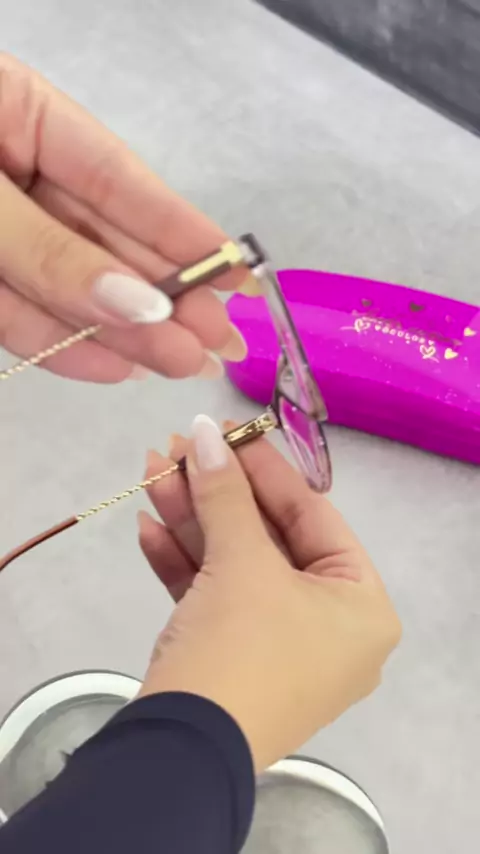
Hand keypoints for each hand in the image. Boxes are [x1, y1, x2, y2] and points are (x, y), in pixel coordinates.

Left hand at [0, 54, 248, 382]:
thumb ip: (49, 250)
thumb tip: (141, 302)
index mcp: (21, 114)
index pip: (120, 179)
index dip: (183, 233)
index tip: (239, 278)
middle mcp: (15, 175)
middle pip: (103, 242)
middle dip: (162, 298)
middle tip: (218, 345)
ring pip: (67, 286)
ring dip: (123, 331)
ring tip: (179, 364)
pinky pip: (18, 314)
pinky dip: (60, 344)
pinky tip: (114, 367)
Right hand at [138, 417, 400, 771]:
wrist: (181, 755)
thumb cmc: (242, 648)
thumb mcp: (240, 563)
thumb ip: (225, 493)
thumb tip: (204, 433)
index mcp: (360, 606)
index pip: (313, 516)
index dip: (266, 468)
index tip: (228, 430)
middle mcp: (330, 626)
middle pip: (268, 538)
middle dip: (217, 493)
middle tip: (177, 448)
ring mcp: (280, 645)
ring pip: (234, 565)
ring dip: (192, 520)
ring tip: (151, 472)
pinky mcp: (235, 658)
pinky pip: (215, 597)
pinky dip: (183, 563)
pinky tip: (147, 525)